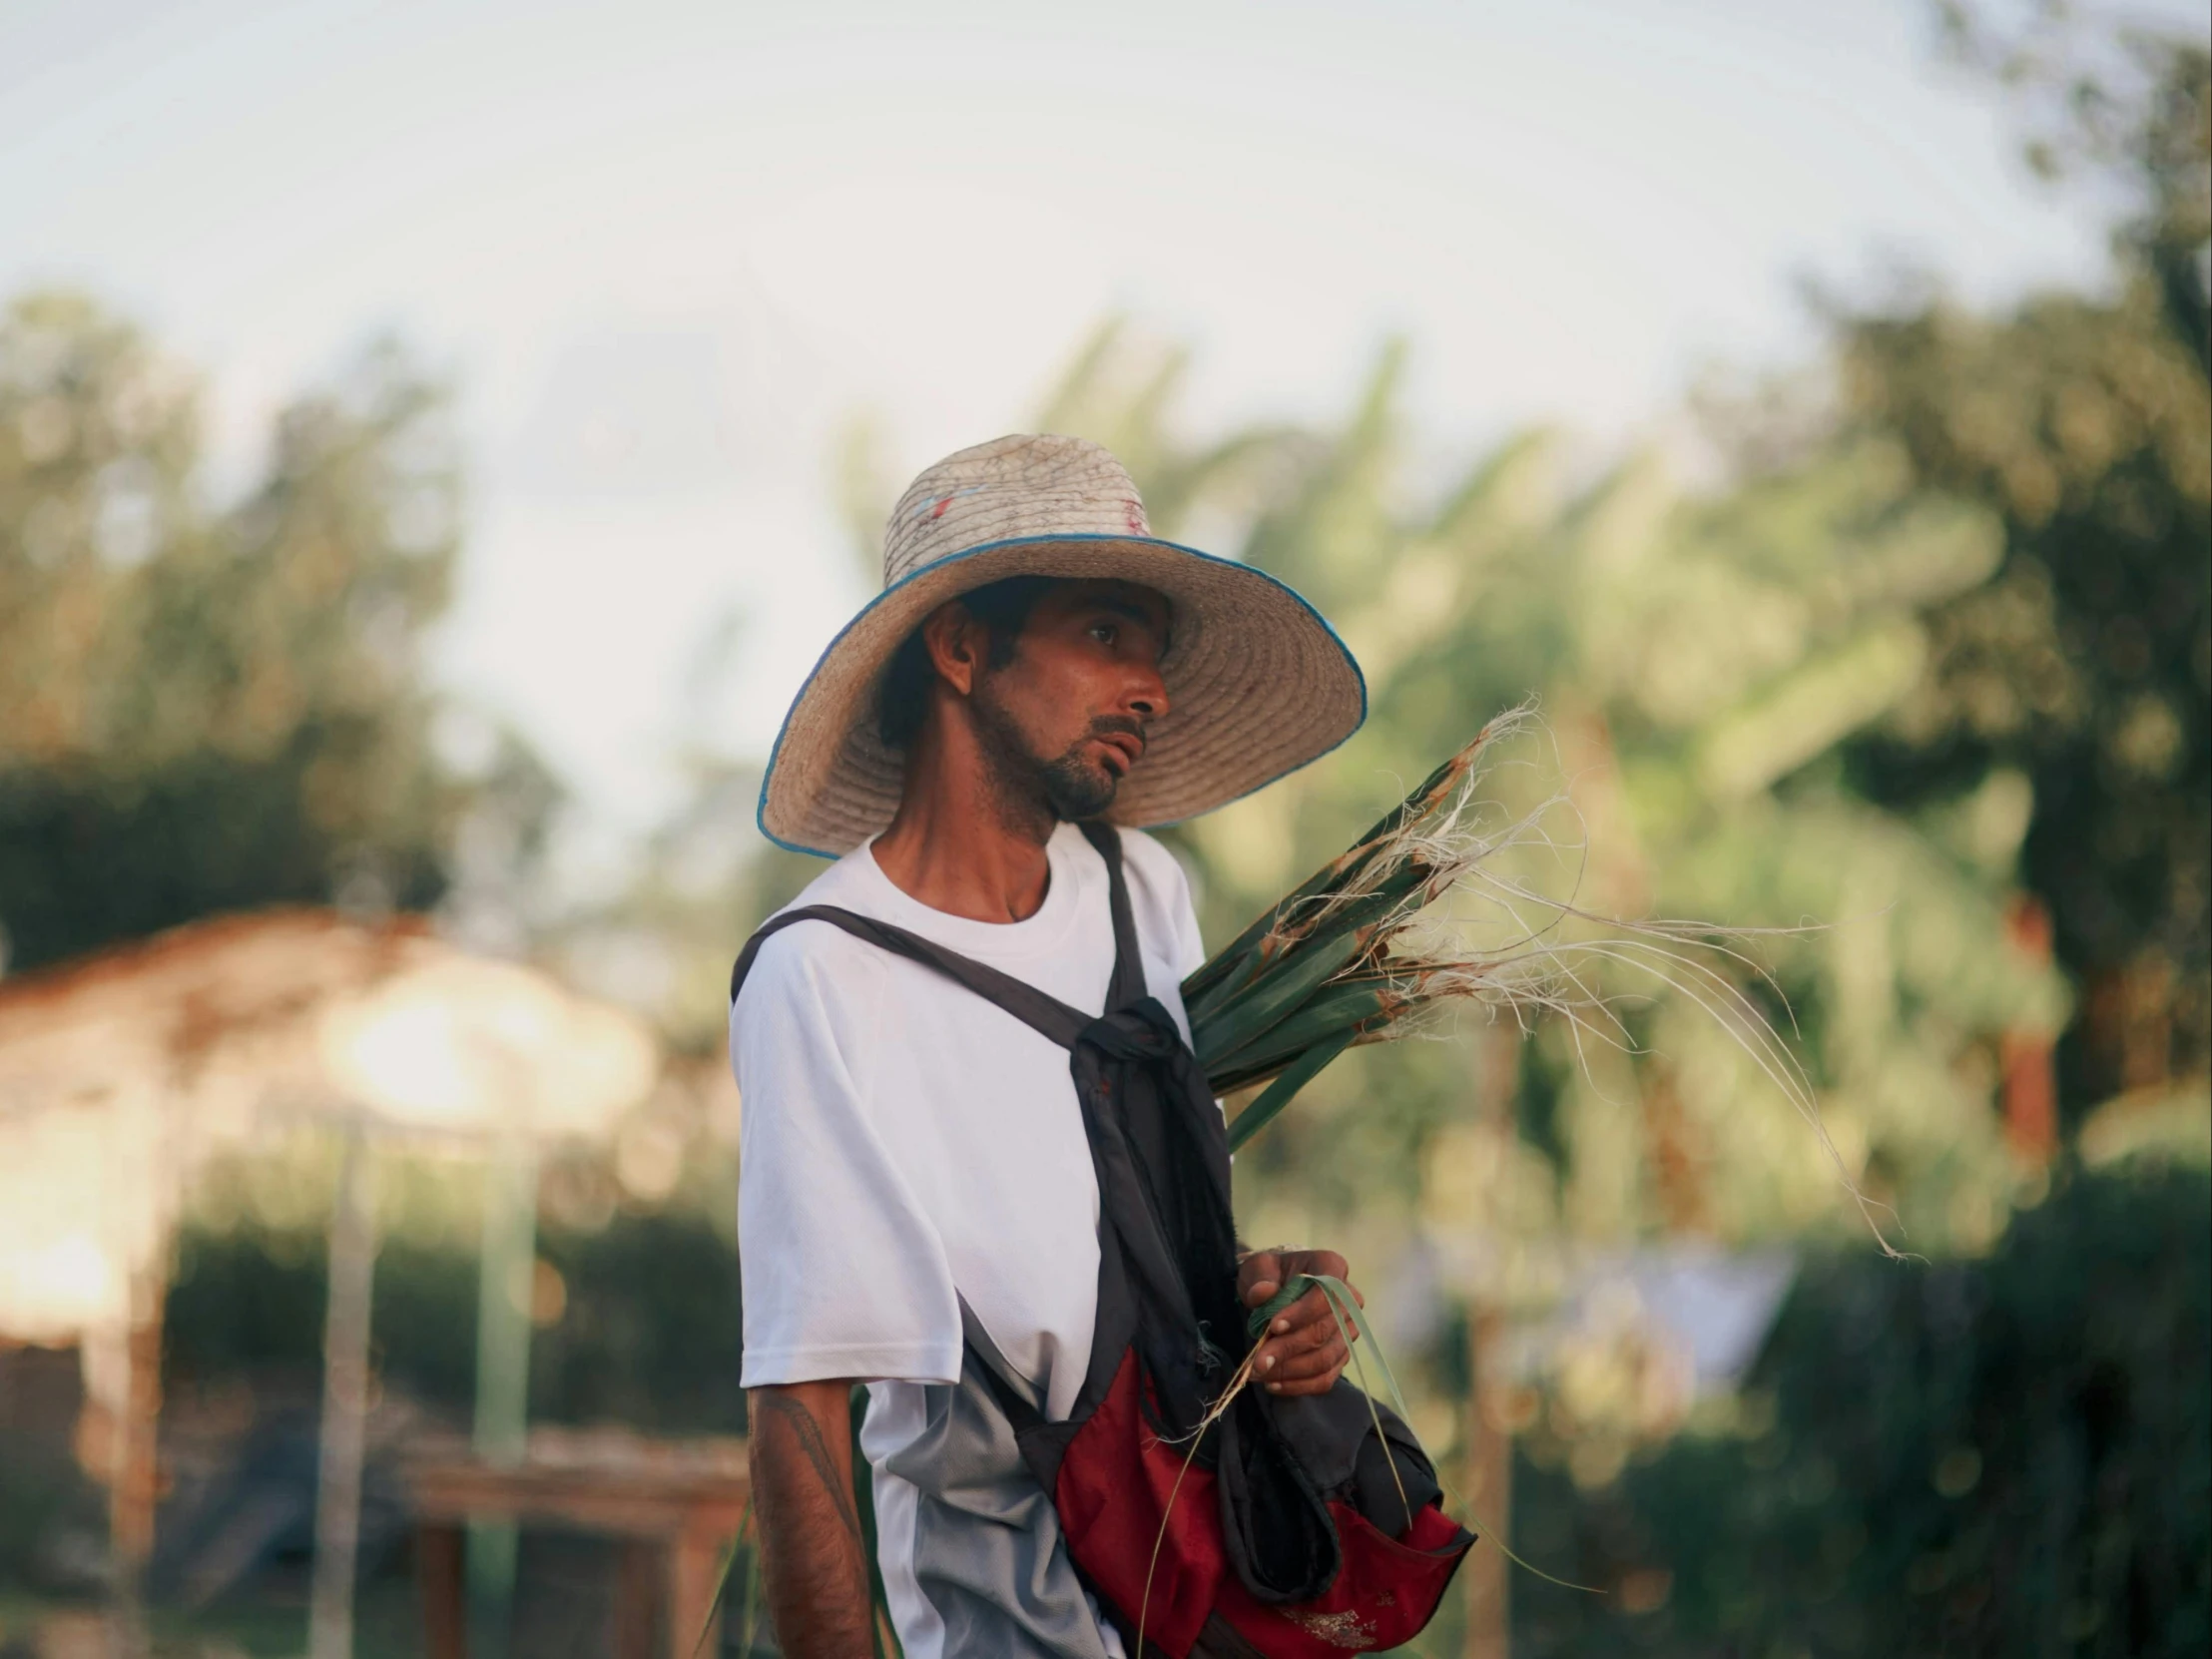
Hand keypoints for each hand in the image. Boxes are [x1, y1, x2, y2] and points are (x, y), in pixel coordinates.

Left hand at [1238, 1247, 1362, 1397]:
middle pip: (1325, 1331)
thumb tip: (1262, 1293)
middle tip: (1258, 1360)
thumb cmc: (1270, 1274)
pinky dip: (1300, 1385)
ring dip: (1291, 1370)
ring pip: (1326, 1358)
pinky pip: (1326, 1377)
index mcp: (1332, 1267)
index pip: (1327, 1293)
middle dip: (1288, 1348)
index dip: (1303, 1312)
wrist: (1276, 1288)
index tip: (1274, 1326)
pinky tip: (1274, 1384)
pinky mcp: (1341, 1355)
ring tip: (1261, 1372)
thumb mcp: (1258, 1267)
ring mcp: (1348, 1330)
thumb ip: (1259, 1278)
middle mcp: (1349, 1299)